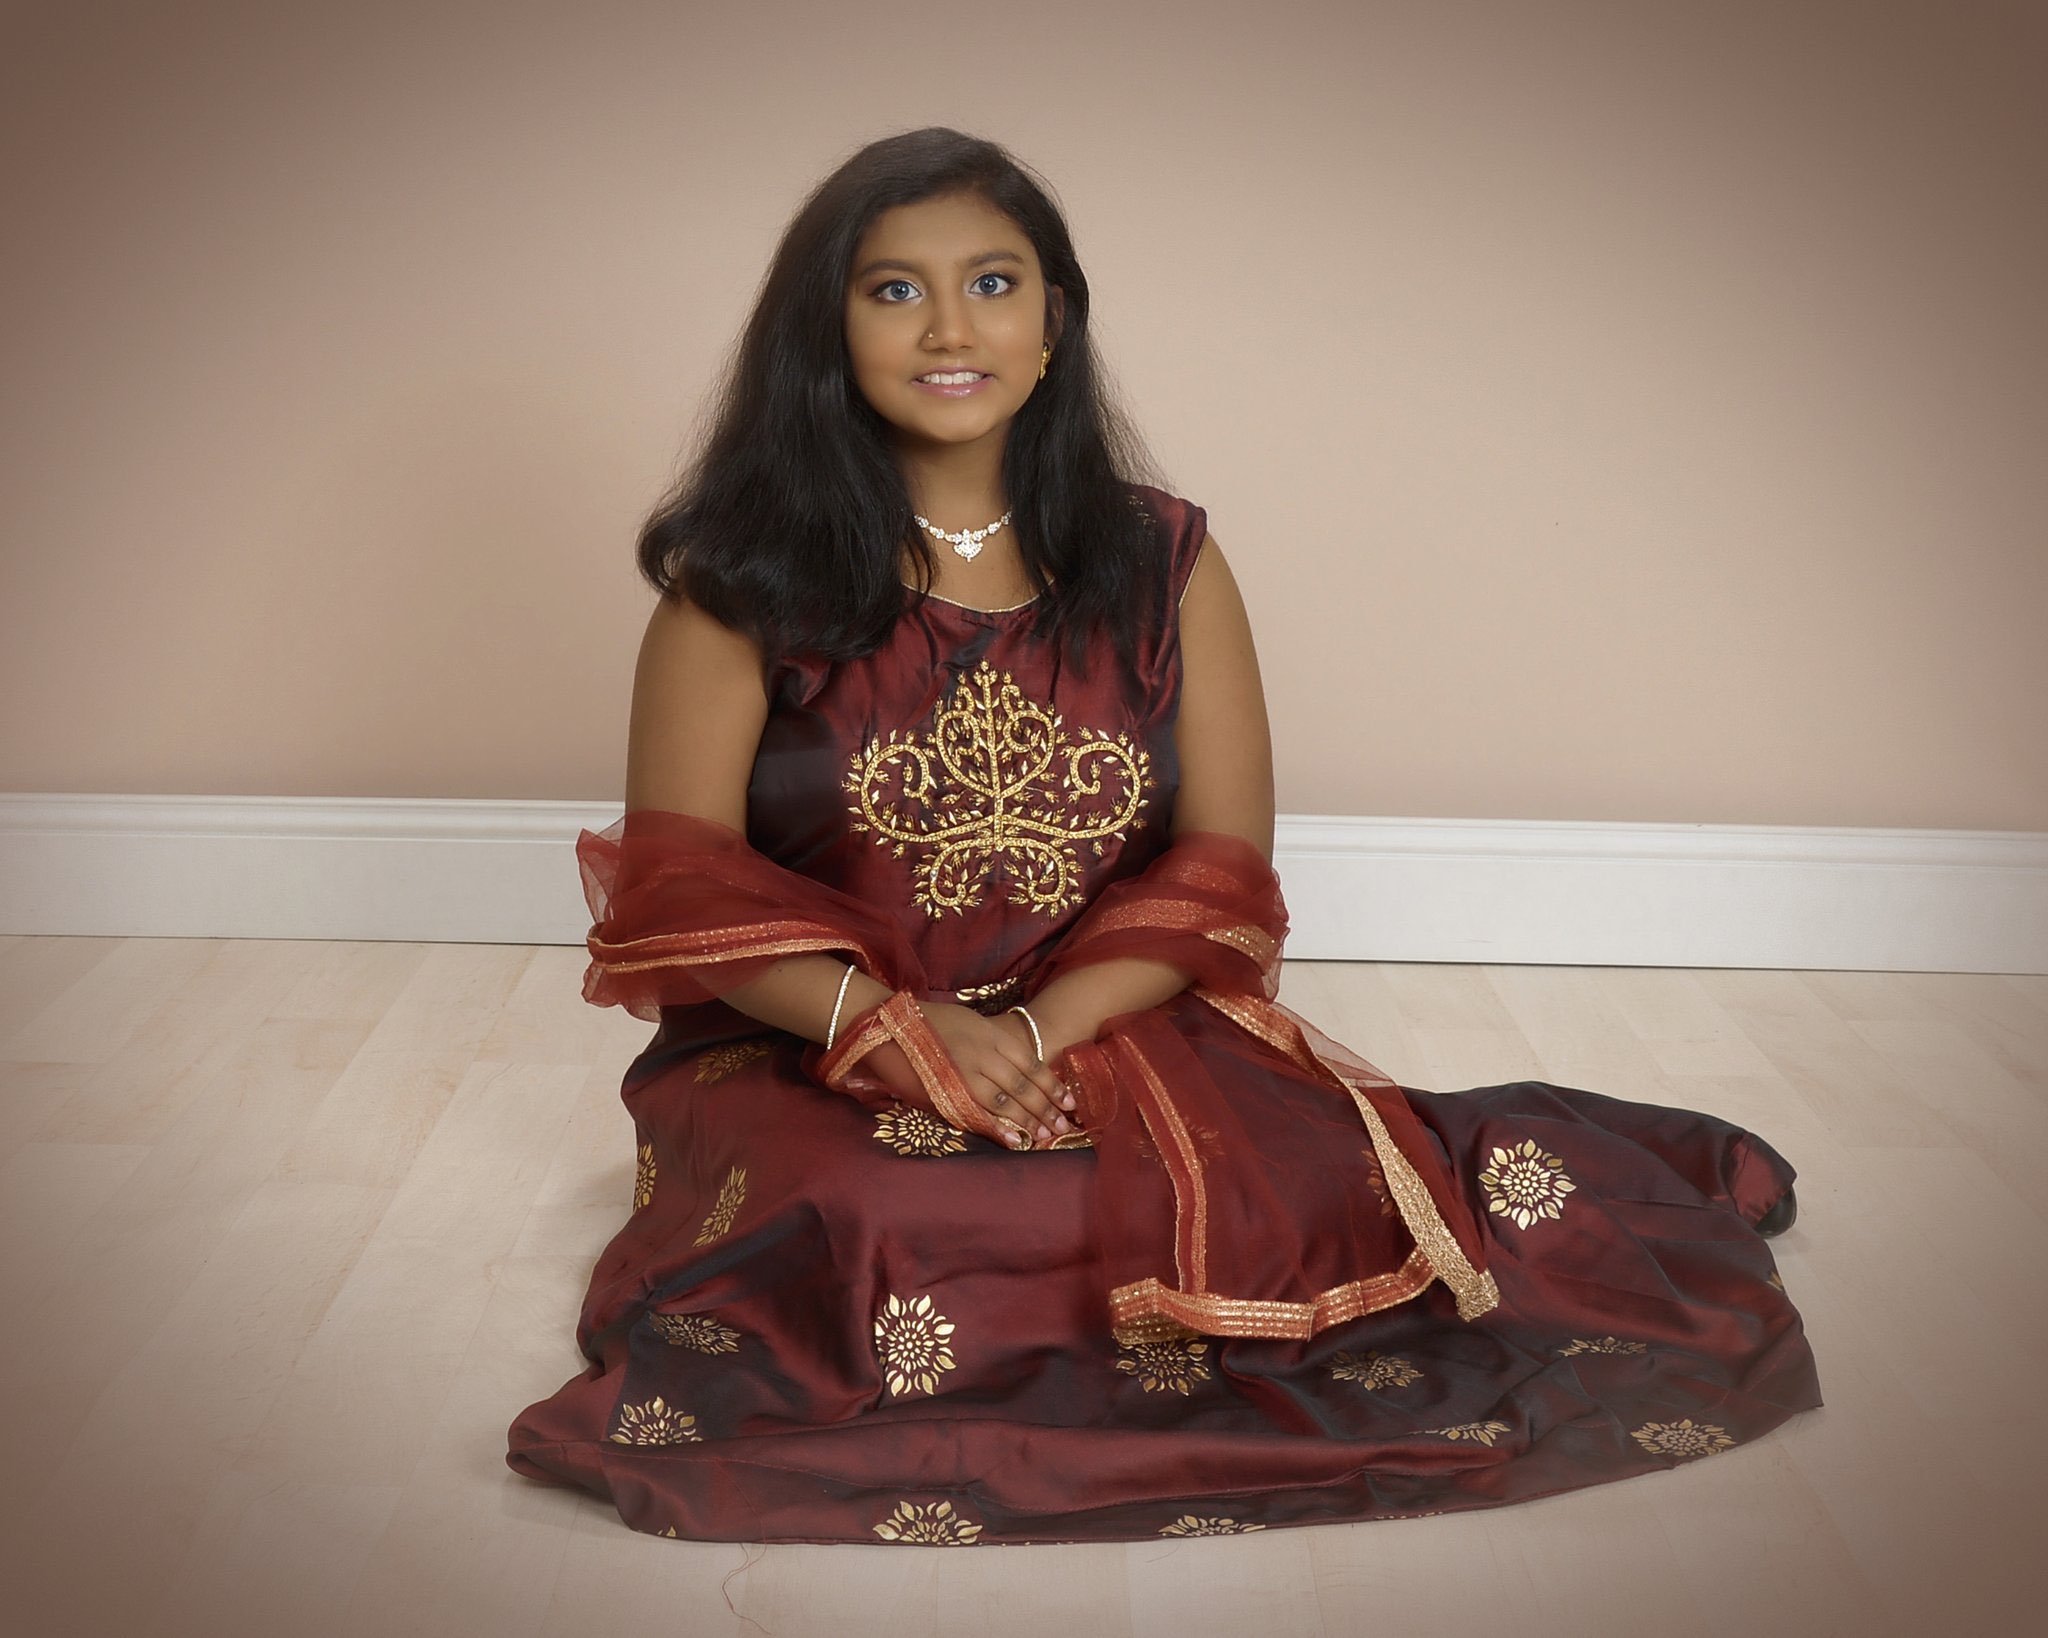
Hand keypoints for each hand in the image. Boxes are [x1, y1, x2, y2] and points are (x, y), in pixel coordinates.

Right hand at [918, 1001, 1076, 1149]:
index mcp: (992, 1035)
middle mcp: (984, 1054)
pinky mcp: (946, 1092)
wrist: (887, 1025)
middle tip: (1063, 1126)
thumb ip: (993, 1043)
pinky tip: (1015, 1141)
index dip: (1052, 1085)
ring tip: (1045, 1137)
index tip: (1069, 1102)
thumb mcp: (970, 1022)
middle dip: (1046, 1109)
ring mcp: (965, 1073)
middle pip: (1023, 1086)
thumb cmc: (930, 1022)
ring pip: (1006, 1102)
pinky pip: (979, 1113)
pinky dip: (998, 1129)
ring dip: (1028, 1122)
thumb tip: (1018, 1065)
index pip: (1032, 1064)